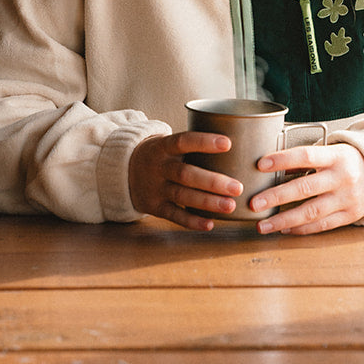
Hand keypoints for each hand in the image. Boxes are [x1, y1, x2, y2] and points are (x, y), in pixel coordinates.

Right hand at [128, 132, 243, 230]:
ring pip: (182, 196)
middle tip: (237, 187)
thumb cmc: (161, 155)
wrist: (124, 170)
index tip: (228, 143)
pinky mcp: (154, 206)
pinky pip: (174, 215)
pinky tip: (210, 223)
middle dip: (212, 182)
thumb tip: (238, 140)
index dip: (204, 142)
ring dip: (208, 202)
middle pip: (186, 174)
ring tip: (230, 206)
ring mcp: (156, 188)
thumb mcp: (169, 143)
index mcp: (163, 146)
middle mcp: (159, 167)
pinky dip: (192, 221)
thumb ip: (194, 145)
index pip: (183, 140)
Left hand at [249, 142, 363, 234]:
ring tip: (263, 225)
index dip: (283, 160)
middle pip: (305, 188)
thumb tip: (271, 165)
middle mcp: (343, 178)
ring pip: (311, 212)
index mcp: (336, 156)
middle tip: (254, 204)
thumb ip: (306, 158)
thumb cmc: (347, 161)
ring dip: (284, 220)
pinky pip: (322, 225)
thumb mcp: (332, 152)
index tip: (260, 165)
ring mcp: (347, 199)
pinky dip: (301, 229)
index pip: (306, 156)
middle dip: (276, 197)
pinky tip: (284, 229)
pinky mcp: (350, 216)